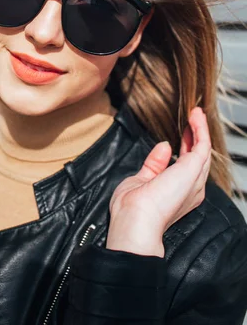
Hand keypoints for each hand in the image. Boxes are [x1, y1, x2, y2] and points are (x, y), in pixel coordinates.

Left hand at [106, 107, 211, 256]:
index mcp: (178, 194)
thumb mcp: (141, 180)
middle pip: (198, 157)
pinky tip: (195, 117)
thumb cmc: (131, 209)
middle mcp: (190, 189)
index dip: (186, 146)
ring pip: (203, 150)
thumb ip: (154, 164)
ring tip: (196, 112)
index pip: (185, 166)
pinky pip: (202, 145)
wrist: (135, 221)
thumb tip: (165, 146)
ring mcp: (193, 180)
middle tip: (193, 117)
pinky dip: (200, 129)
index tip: (183, 131)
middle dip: (196, 136)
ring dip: (200, 129)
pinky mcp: (192, 170)